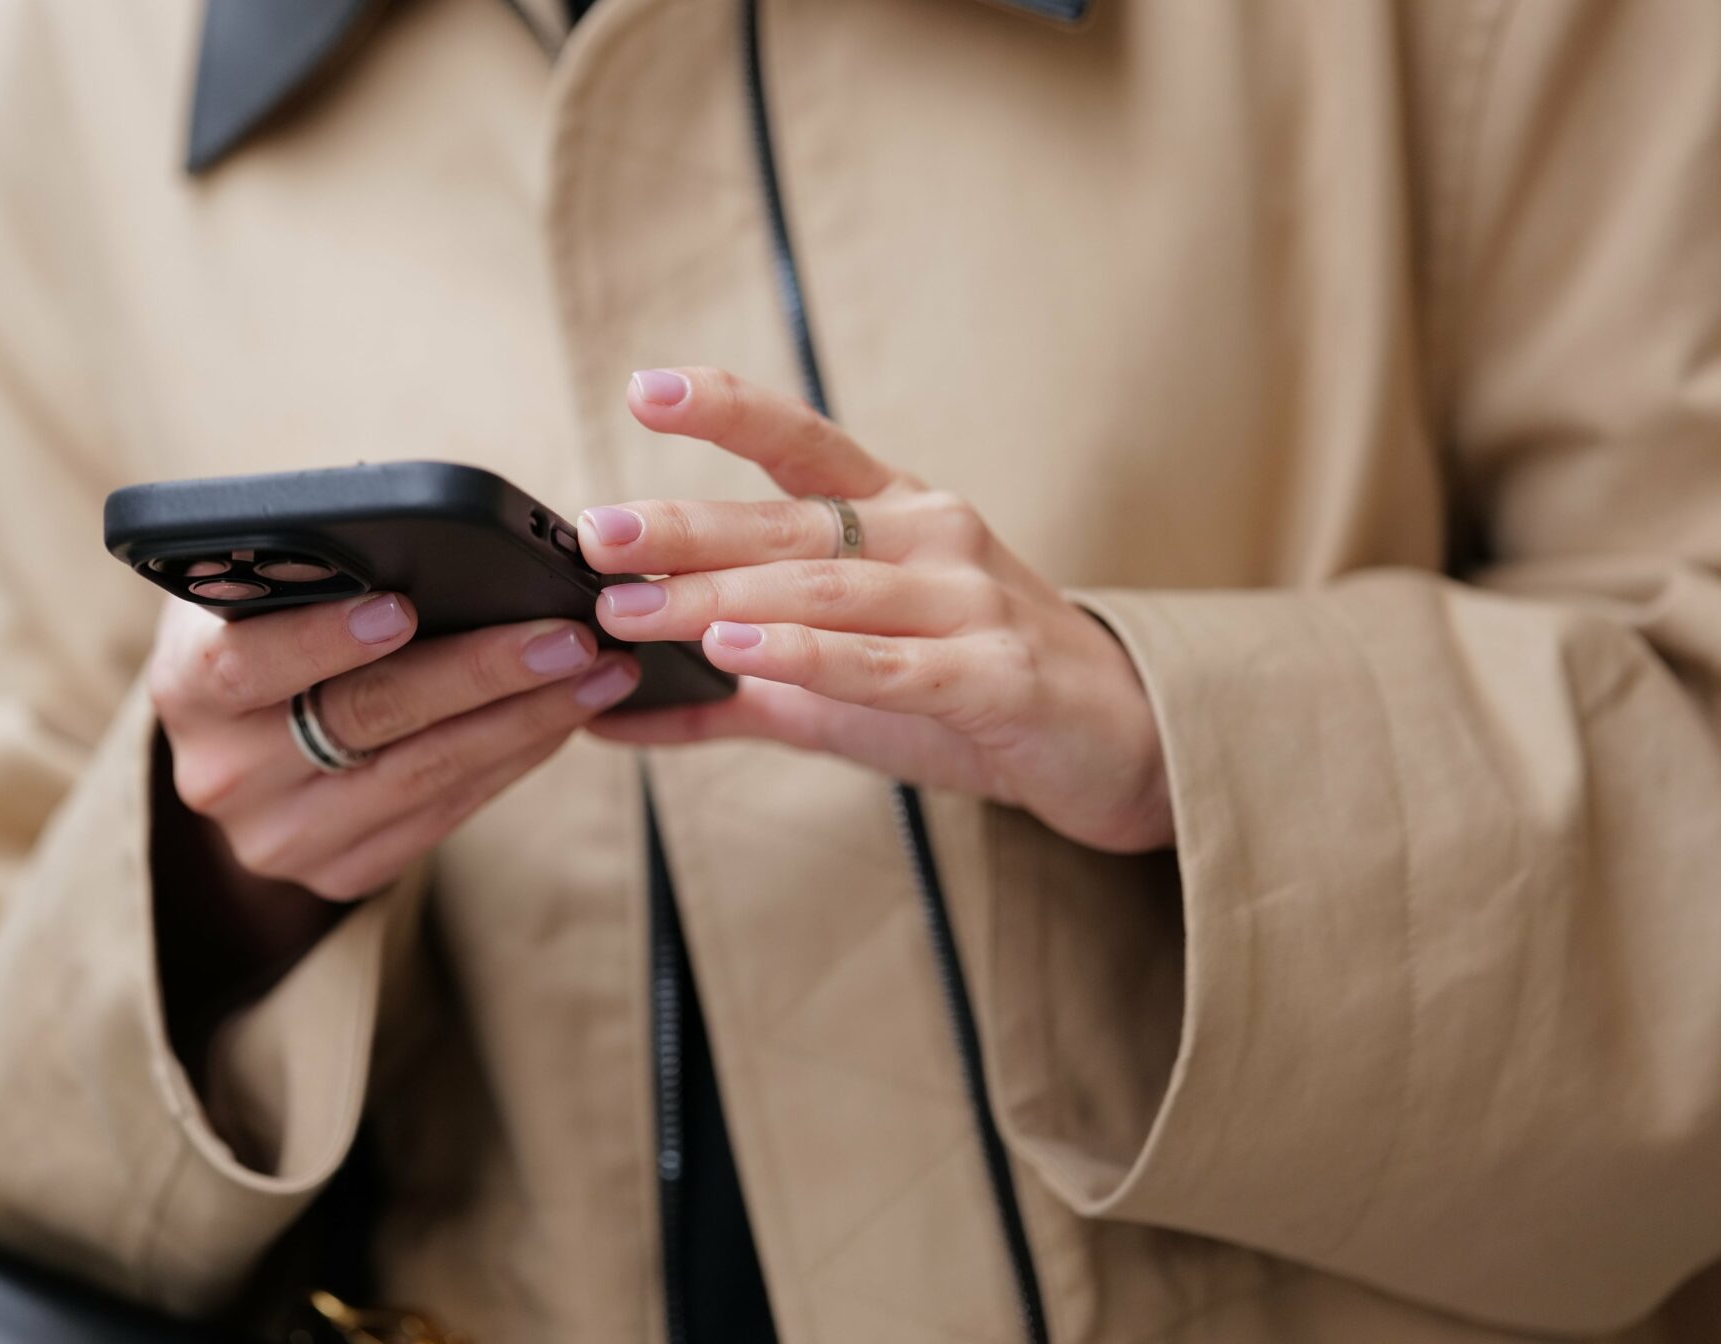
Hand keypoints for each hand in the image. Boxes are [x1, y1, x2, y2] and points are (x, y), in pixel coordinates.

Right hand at [148, 594, 640, 899]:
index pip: (246, 662)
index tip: (404, 605)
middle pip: (364, 719)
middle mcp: (222, 774)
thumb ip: (301, 567)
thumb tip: (419, 537)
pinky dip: (511, 760)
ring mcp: (280, 838)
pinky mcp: (337, 876)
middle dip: (478, 672)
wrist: (235, 754)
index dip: (322, 636)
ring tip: (599, 671)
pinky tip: (564, 716)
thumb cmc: (259, 632)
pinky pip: (442, 816)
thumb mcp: (249, 591)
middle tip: (567, 635)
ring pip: (420, 775)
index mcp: (186, 686)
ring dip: (524, 720)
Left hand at [579, 366, 1173, 854]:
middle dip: (685, 527)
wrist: (1121, 743)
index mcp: (896, 513)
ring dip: (719, 598)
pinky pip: (885, 662)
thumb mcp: (844, 685)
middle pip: (791, 524)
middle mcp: (931, 535)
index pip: (803, 442)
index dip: (726, 410)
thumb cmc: (973, 693)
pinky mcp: (994, 675)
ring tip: (634, 609)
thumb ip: (732, 693)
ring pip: (825, 589)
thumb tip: (610, 715)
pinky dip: (805, 656)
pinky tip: (737, 651)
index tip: (643, 390)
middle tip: (598, 534)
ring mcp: (968, 599)